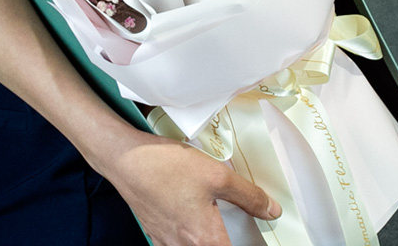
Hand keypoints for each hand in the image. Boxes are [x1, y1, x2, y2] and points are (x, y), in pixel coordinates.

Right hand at [99, 130, 280, 245]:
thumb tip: (272, 211)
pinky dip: (189, 236)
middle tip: (237, 230)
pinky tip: (191, 216)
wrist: (126, 160)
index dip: (248, 244)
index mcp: (205, 240)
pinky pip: (178, 244)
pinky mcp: (156, 234)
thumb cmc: (166, 166)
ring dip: (207, 239)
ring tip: (215, 222)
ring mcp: (167, 243)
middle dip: (227, 240)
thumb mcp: (216, 175)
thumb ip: (248, 195)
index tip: (255, 237)